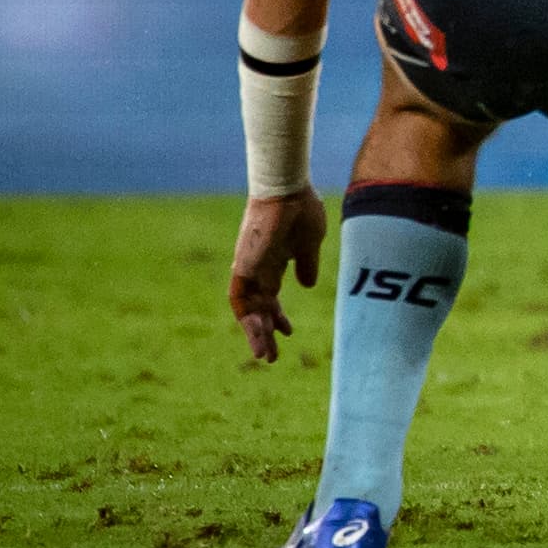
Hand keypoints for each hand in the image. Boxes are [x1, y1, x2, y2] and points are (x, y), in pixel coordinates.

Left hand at [230, 188, 325, 363]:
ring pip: (246, 309)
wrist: (288, 189)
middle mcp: (257, 270)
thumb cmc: (301, 210)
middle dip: (264, 333)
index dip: (277, 318)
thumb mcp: (309, 244)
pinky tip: (257, 333)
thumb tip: (306, 285)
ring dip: (254, 333)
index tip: (288, 334)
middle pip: (257, 309)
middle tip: (270, 358)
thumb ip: (307, 264)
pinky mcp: (243, 266)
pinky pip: (239, 298)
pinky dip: (246, 318)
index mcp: (274, 264)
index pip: (271, 299)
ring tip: (264, 355)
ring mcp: (249, 269)